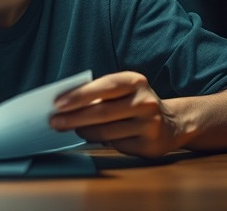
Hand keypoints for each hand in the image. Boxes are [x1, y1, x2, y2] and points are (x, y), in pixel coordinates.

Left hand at [49, 72, 185, 157]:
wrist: (172, 123)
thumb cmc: (135, 103)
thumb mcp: (123, 91)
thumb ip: (100, 94)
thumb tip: (65, 105)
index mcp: (136, 81)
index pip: (103, 87)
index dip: (78, 96)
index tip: (56, 103)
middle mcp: (145, 102)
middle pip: (101, 112)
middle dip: (73, 118)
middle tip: (54, 122)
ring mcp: (150, 125)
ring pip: (106, 131)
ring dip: (83, 131)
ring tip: (71, 128)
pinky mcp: (149, 145)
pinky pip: (115, 144)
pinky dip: (101, 141)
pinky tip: (93, 136)